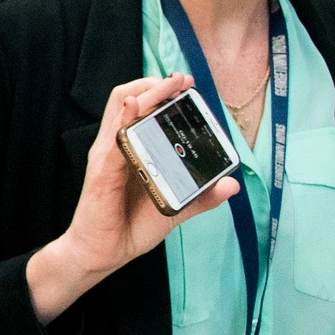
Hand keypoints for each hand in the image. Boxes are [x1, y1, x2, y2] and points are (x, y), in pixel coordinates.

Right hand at [26, 74, 238, 324]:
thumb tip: (232, 184)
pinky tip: (137, 107)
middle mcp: (117, 146)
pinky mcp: (102, 171)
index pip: (142, 108)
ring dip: (146, 91)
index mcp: (132, 150)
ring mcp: (107, 156)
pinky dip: (124, 118)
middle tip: (183, 79)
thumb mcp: (174, 208)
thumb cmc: (130, 227)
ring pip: (120, 108)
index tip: (187, 85)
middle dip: (157, 83)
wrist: (103, 254)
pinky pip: (113, 138)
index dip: (163, 91)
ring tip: (168, 85)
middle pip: (130, 99)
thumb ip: (200, 196)